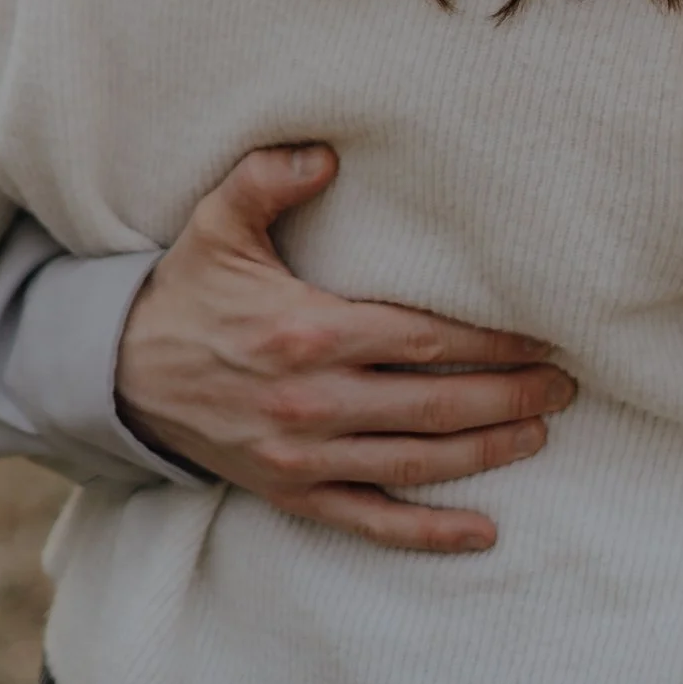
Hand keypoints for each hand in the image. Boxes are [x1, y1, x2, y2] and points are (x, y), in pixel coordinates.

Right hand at [114, 144, 577, 552]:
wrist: (118, 375)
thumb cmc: (183, 293)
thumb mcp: (217, 223)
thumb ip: (269, 178)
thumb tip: (327, 152)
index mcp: (306, 330)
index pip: (423, 339)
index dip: (489, 341)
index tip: (541, 337)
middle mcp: (312, 400)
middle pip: (436, 404)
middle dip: (509, 394)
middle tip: (564, 385)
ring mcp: (304, 455)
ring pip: (417, 462)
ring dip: (486, 451)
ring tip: (539, 431)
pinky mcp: (292, 492)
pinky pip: (372, 521)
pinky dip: (429, 531)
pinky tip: (483, 530)